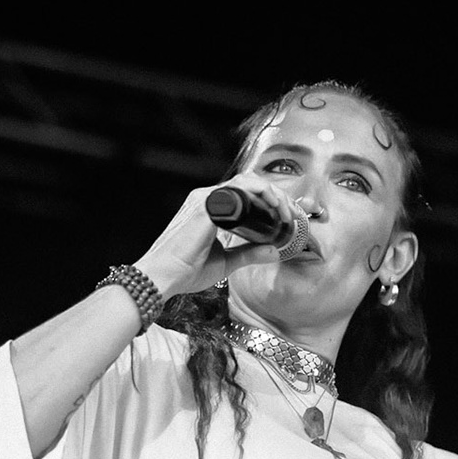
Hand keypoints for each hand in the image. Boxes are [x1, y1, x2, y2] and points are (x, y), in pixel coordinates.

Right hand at [133, 170, 299, 297]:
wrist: (162, 277)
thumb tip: (274, 251)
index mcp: (212, 209)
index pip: (248, 194)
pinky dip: (261, 193)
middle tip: (295, 214)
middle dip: (279, 195)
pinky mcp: (205, 204)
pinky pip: (239, 188)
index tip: (291, 217)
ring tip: (288, 212)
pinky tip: (275, 207)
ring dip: (274, 193)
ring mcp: (206, 198)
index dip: (273, 201)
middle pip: (251, 184)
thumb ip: (250, 254)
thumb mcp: (227, 262)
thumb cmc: (187, 270)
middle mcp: (209, 199)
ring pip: (248, 181)